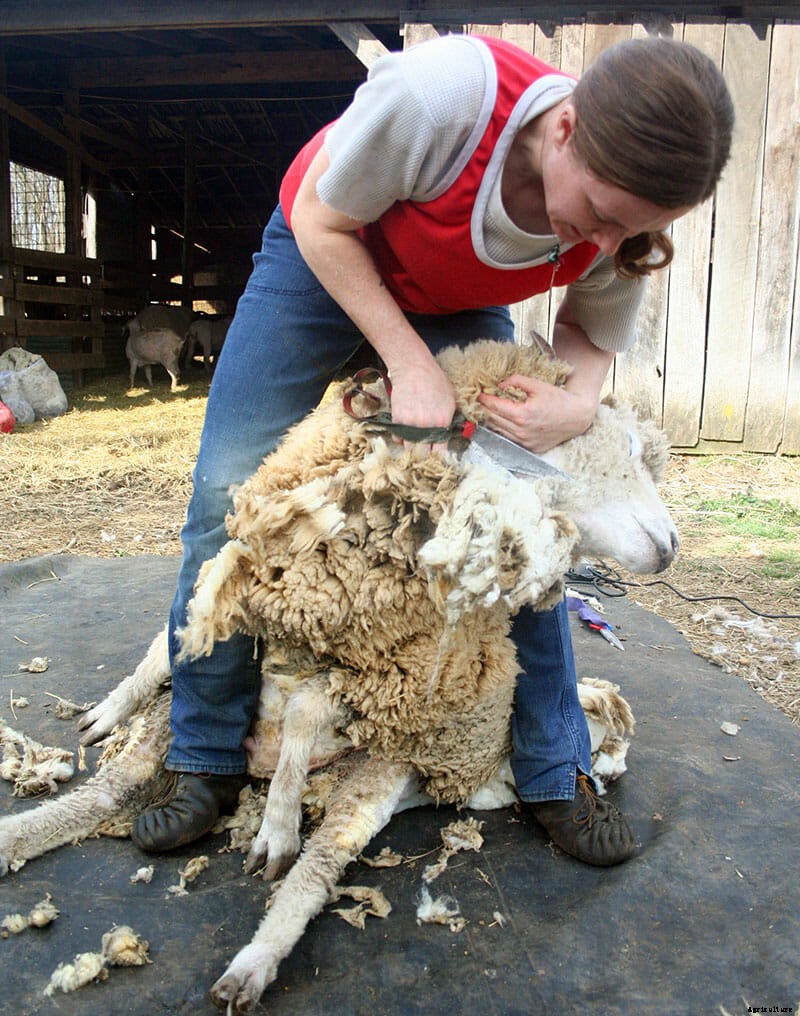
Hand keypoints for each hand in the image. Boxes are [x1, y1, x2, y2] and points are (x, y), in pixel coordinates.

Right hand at [385, 356, 456, 449]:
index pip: (441, 452)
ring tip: (414, 441)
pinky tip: (405, 431)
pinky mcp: (397, 420)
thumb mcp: (451, 400)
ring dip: (411, 446)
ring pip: (409, 449)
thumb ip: (449, 420)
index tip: (436, 453)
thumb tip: (449, 434)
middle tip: (424, 450)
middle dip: (424, 454)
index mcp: (442, 422)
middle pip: (423, 455)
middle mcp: (426, 426)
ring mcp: (410, 424)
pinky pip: (397, 438)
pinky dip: (400, 438)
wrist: (414, 369)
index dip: (438, 454)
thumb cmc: (435, 380)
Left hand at [478, 373, 595, 452]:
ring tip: (485, 410)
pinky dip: (501, 429)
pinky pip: (508, 438)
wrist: (577, 417)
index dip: (484, 399)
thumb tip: (499, 384)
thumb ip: (516, 381)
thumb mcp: (538, 385)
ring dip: (490, 420)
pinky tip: (499, 421)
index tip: (477, 393)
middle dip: (483, 408)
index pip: (494, 406)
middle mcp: (522, 431)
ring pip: (498, 431)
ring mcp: (525, 442)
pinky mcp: (529, 448)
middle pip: (493, 419)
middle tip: (477, 400)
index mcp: (523, 415)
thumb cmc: (559, 399)